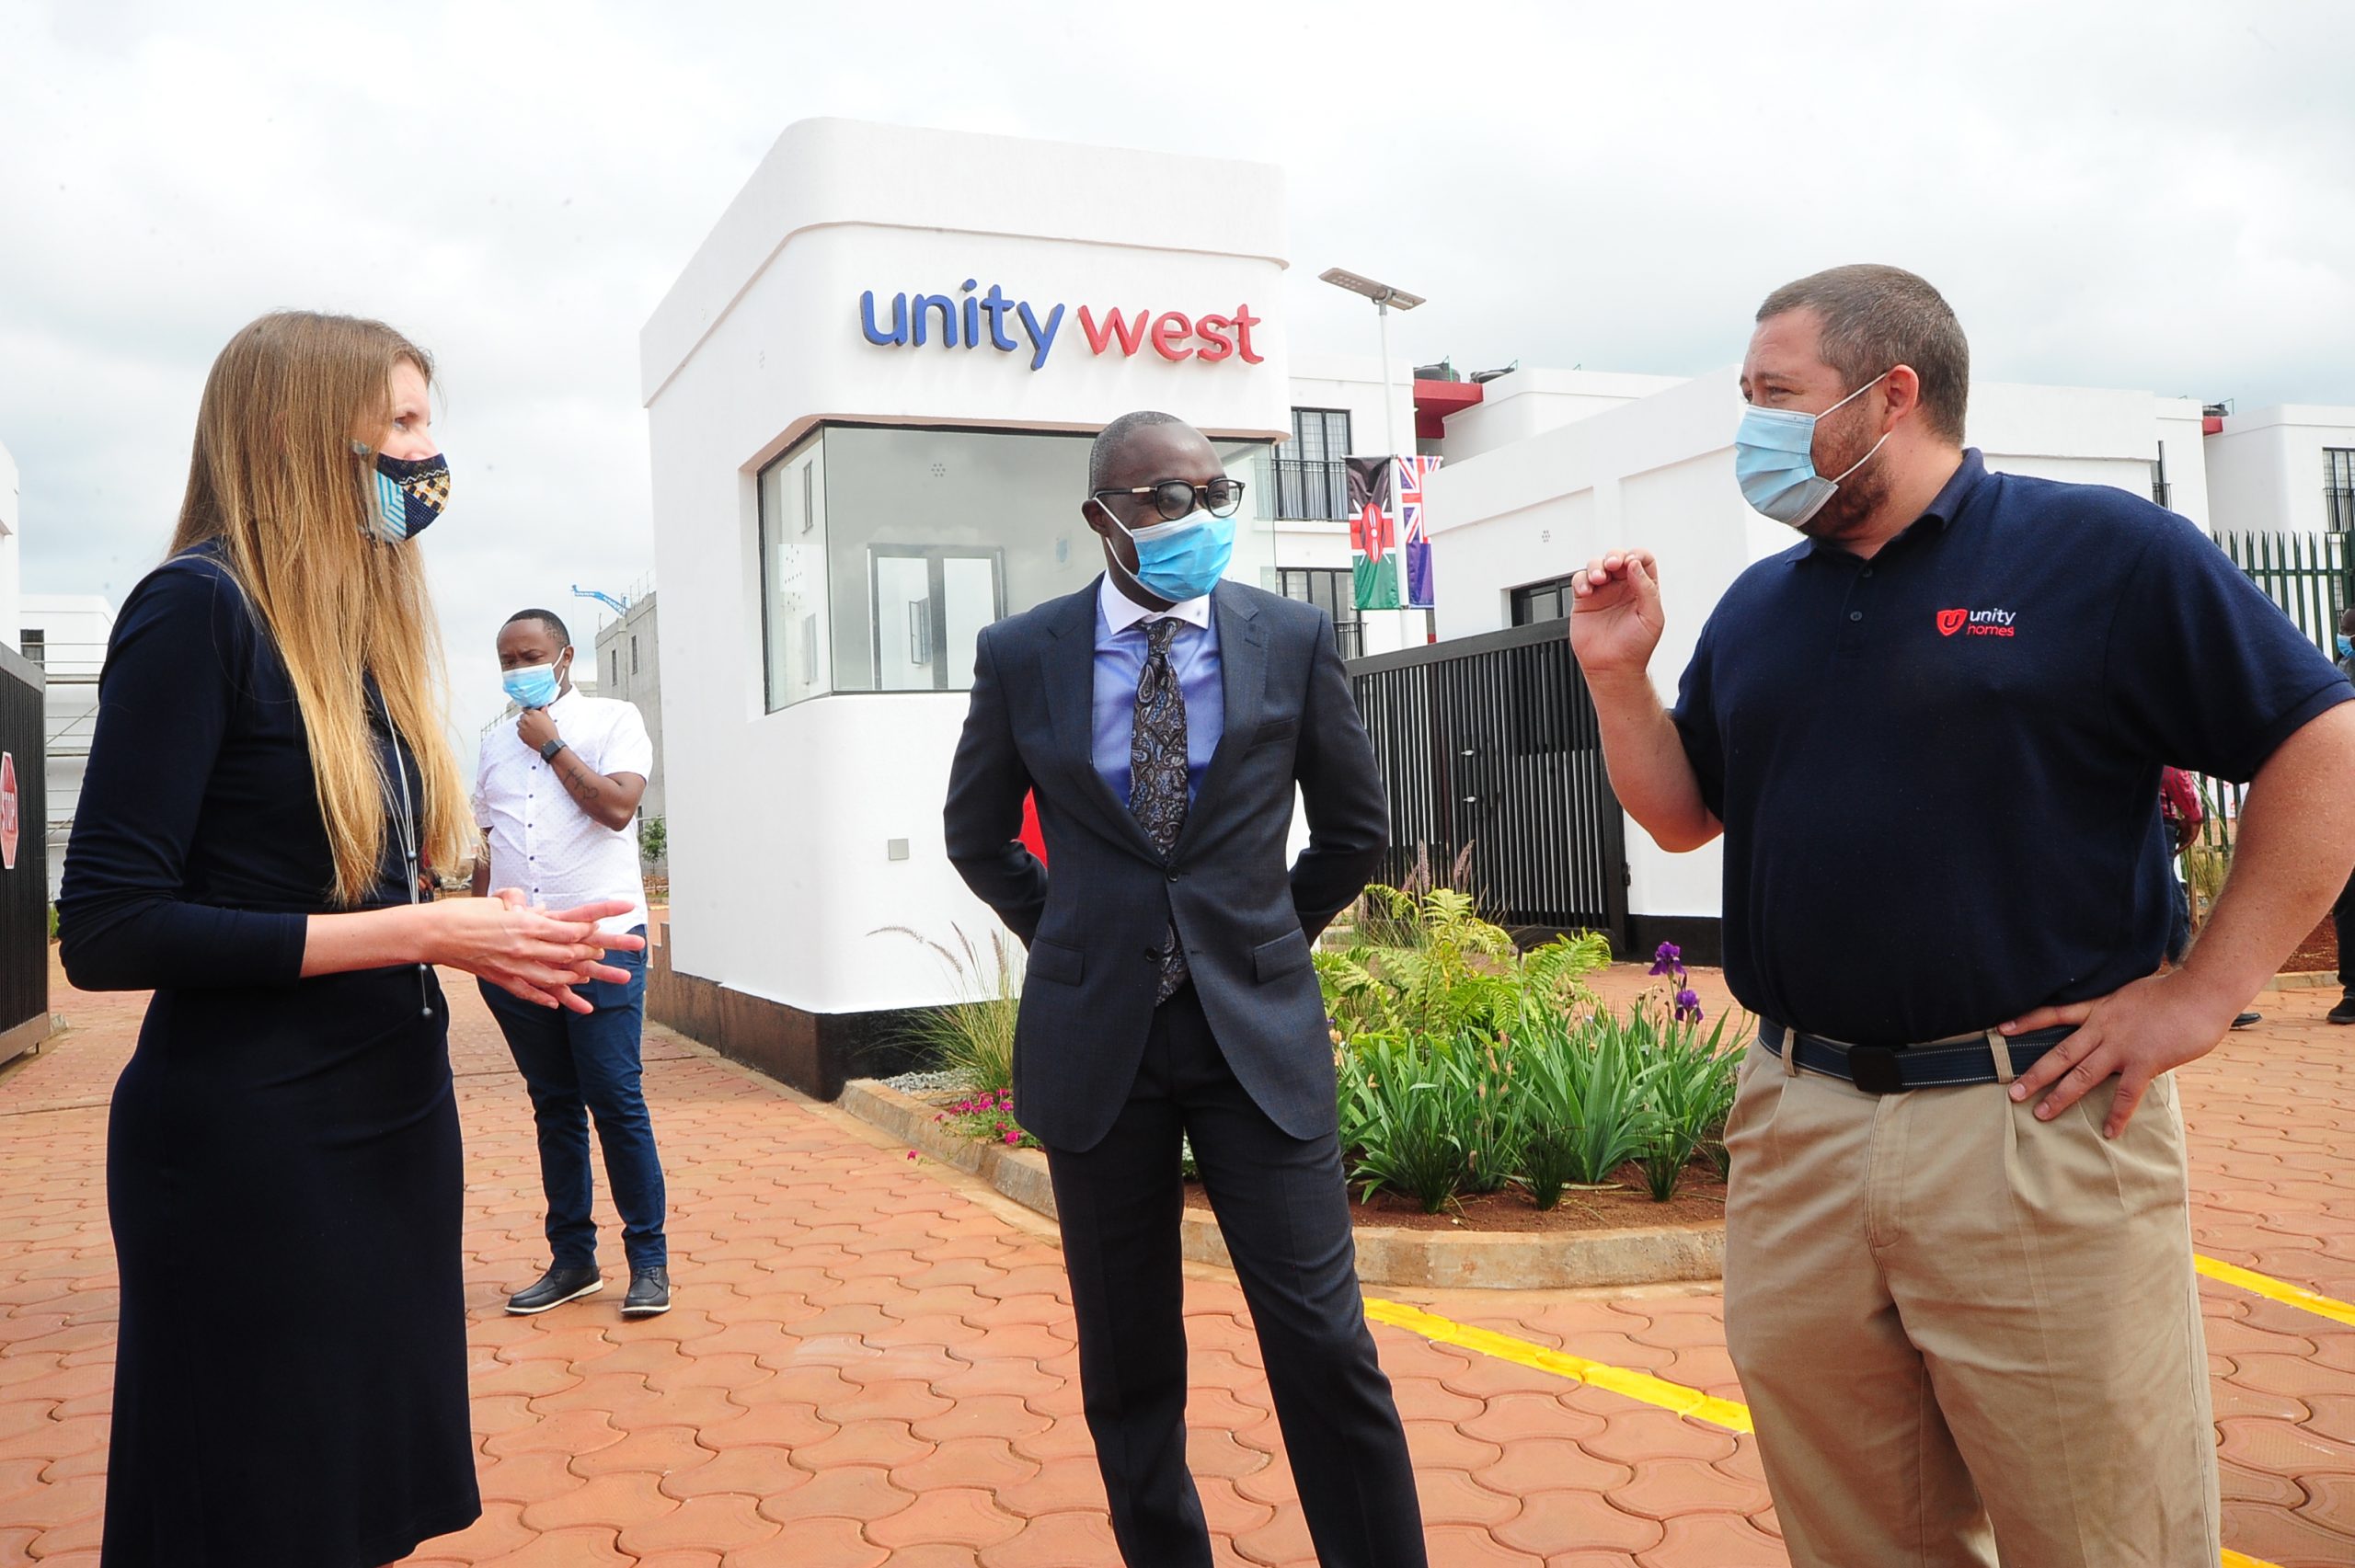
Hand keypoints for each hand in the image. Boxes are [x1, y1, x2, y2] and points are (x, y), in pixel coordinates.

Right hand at [418, 891, 641, 1012]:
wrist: (435, 934)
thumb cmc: (465, 913)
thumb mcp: (497, 903)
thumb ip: (520, 905)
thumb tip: (535, 907)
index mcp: (528, 923)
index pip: (572, 923)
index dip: (598, 920)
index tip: (621, 915)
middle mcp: (527, 945)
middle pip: (573, 950)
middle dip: (605, 951)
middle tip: (630, 952)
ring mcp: (516, 965)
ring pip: (557, 975)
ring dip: (583, 978)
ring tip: (606, 980)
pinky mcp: (502, 979)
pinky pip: (530, 992)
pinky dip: (548, 998)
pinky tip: (562, 1004)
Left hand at [516, 707, 558, 752]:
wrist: (549, 744)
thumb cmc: (550, 732)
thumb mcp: (549, 719)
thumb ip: (544, 712)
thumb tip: (543, 708)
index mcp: (534, 714)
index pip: (527, 710)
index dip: (530, 713)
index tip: (531, 715)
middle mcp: (527, 719)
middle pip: (522, 716)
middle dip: (526, 718)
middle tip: (532, 722)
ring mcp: (523, 727)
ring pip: (519, 723)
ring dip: (523, 724)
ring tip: (529, 728)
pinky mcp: (521, 734)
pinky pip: (519, 731)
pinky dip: (522, 731)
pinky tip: (528, 733)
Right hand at [1567, 549, 1665, 674]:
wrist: (1613, 668)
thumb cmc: (1636, 648)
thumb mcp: (1652, 617)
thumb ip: (1647, 589)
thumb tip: (1635, 564)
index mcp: (1642, 589)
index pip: (1642, 561)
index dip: (1637, 555)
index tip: (1631, 562)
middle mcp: (1622, 588)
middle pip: (1618, 557)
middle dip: (1614, 555)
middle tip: (1614, 564)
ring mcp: (1602, 593)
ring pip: (1596, 565)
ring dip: (1596, 566)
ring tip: (1598, 579)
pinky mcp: (1584, 601)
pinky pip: (1579, 581)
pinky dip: (1581, 580)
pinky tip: (1587, 591)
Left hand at [1999, 968, 2240, 1136]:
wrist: (2199, 992)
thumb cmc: (2172, 991)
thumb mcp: (2131, 993)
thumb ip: (2115, 1010)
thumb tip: (2109, 1020)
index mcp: (2099, 1009)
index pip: (2054, 1013)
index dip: (2027, 1021)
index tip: (2001, 1030)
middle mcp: (2103, 1028)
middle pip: (2060, 1053)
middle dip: (2035, 1074)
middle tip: (2013, 1093)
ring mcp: (2122, 1046)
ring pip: (2083, 1075)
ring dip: (2061, 1096)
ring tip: (2041, 1114)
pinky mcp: (2145, 1061)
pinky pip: (2126, 1093)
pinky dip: (2117, 1114)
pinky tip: (2108, 1132)